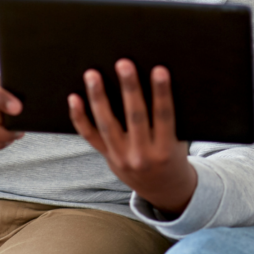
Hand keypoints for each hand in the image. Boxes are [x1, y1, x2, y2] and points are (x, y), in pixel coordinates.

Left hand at [69, 59, 197, 215]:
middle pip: (135, 118)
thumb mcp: (179, 141)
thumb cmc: (174, 156)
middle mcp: (142, 156)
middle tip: (123, 64)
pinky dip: (80, 117)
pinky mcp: (107, 157)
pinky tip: (74, 97)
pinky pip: (90, 136)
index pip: (164, 116)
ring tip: (92, 75)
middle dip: (129, 89)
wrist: (163, 190)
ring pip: (107, 125)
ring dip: (99, 98)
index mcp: (165, 150)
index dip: (162, 93)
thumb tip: (159, 80)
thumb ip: (170, 119)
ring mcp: (121, 158)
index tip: (159, 70)